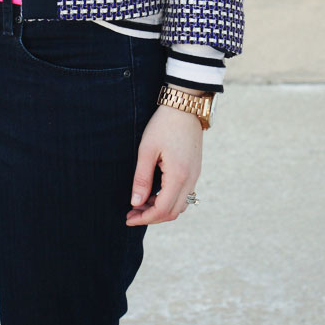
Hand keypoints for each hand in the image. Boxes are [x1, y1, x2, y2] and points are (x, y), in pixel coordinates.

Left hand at [126, 103, 202, 224]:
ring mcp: (195, 175)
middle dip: (152, 217)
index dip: (144, 218)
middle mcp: (191, 179)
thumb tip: (136, 202)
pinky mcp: (195, 169)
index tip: (128, 218)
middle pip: (173, 212)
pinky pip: (184, 194)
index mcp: (178, 175)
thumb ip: (142, 178)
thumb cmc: (163, 125)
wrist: (185, 106)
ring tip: (141, 203)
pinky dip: (169, 200)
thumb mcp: (147, 150)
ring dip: (161, 209)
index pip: (163, 210)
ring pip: (180, 205)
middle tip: (132, 213)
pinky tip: (154, 193)